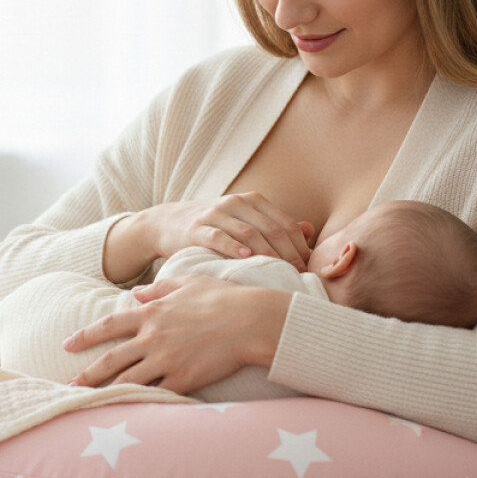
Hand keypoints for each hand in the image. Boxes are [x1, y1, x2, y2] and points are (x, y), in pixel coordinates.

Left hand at [64, 274, 291, 394]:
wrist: (251, 321)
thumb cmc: (224, 298)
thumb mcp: (188, 283)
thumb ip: (159, 288)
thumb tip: (136, 292)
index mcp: (151, 312)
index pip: (108, 326)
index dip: (84, 336)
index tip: (67, 345)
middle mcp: (152, 337)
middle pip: (110, 359)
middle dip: (86, 374)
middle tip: (68, 385)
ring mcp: (166, 360)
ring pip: (127, 380)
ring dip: (105, 392)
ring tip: (88, 404)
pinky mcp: (183, 379)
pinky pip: (155, 394)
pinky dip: (140, 403)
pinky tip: (126, 412)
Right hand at [103, 193, 312, 283]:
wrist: (167, 223)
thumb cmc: (213, 227)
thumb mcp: (244, 220)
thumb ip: (274, 224)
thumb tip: (308, 231)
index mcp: (253, 201)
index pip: (285, 224)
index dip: (300, 247)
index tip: (309, 270)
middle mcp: (236, 203)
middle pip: (271, 229)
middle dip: (289, 254)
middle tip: (298, 276)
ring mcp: (215, 214)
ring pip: (249, 233)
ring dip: (267, 254)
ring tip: (280, 272)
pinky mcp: (196, 228)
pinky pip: (219, 237)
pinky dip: (234, 247)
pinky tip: (246, 259)